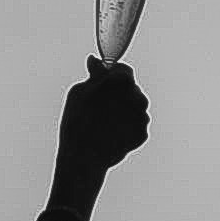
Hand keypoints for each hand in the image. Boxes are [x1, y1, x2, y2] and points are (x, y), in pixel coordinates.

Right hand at [50, 59, 149, 214]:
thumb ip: (94, 75)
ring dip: (125, 111)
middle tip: (101, 109)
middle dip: (120, 96)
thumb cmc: (76, 123)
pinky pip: (137, 126)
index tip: (104, 86)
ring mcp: (143, 117)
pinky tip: (112, 135)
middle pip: (132, 90)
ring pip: (137, 107)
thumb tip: (95, 60)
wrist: (83, 160)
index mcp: (122, 81)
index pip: (124, 70)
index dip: (113, 77)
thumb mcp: (78, 92)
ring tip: (106, 123)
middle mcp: (138, 96)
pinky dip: (127, 128)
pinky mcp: (143, 134)